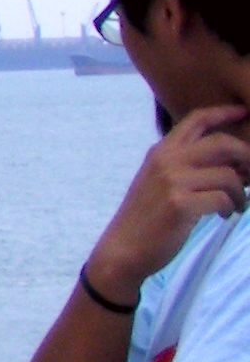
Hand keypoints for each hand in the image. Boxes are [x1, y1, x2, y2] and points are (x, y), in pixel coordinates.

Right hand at [90, 105, 249, 295]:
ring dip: (242, 192)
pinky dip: (231, 208)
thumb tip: (234, 163)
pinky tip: (224, 215)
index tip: (245, 113)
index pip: (197, 119)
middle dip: (247, 158)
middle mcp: (166, 160)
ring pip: (229, 175)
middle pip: (223, 143)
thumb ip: (187, 166)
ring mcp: (172, 182)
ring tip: (237, 205)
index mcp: (160, 151)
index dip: (226, 112)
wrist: (123, 248)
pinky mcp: (180, 204)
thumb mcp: (160, 182)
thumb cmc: (146, 216)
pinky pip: (223, 199)